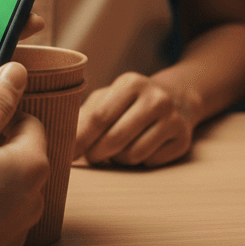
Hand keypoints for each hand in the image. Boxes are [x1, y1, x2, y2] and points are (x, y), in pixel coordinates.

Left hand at [73, 72, 193, 167]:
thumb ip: (85, 115)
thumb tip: (62, 139)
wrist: (177, 98)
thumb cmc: (129, 101)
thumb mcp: (108, 97)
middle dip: (97, 153)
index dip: (80, 139)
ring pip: (132, 156)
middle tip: (91, 155)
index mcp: (131, 83)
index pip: (99, 117)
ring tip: (117, 148)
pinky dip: (139, 161)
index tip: (67, 154)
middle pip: (115, 139)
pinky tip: (140, 147)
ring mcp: (172, 119)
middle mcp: (155, 98)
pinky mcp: (182, 140)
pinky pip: (150, 162)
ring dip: (118, 159)